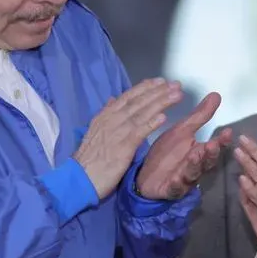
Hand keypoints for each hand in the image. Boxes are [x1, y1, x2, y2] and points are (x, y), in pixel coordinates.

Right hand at [74, 79, 182, 198]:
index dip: (145, 88)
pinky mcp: (123, 146)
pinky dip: (151, 123)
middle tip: (175, 84)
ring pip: (142, 113)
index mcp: (105, 115)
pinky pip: (140, 131)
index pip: (128, 97)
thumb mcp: (95, 130)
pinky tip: (163, 117)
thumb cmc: (89, 158)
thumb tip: (113, 99)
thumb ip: (106, 114)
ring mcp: (118, 131)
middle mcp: (112, 119)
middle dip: (158, 92)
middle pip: (138, 101)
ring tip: (176, 95)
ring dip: (160, 102)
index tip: (160, 81)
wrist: (80, 176)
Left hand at [136, 92, 230, 199]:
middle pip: (206, 162)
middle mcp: (195, 167)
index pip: (214, 146)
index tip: (228, 131)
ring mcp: (183, 180)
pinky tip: (175, 179)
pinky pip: (174, 189)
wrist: (145, 175)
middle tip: (212, 145)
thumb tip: (216, 95)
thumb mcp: (182, 131)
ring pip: (192, 174)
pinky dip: (176, 185)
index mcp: (199, 152)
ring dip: (195, 166)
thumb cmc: (167, 153)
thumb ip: (199, 116)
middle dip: (210, 154)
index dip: (221, 141)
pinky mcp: (169, 190)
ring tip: (195, 155)